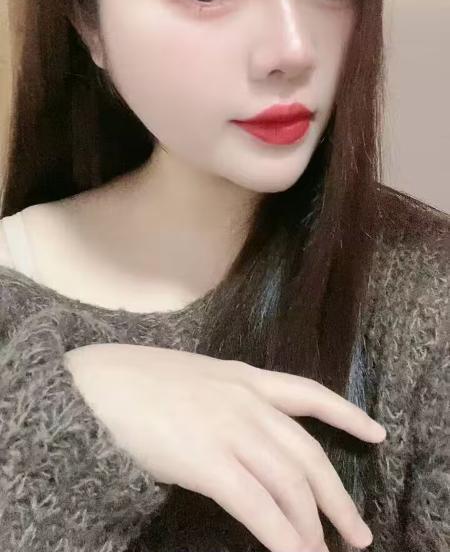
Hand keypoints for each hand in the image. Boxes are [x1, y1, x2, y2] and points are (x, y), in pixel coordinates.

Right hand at [64, 343, 384, 551]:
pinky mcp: (209, 462)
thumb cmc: (132, 381)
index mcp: (242, 376)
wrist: (93, 384)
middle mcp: (246, 400)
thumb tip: (240, 434)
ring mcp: (229, 430)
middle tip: (357, 533)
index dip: (347, 414)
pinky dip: (282, 537)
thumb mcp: (191, 378)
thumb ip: (222, 399)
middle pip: (307, 454)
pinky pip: (258, 507)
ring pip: (290, 484)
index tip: (376, 433)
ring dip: (312, 527)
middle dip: (337, 497)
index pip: (309, 393)